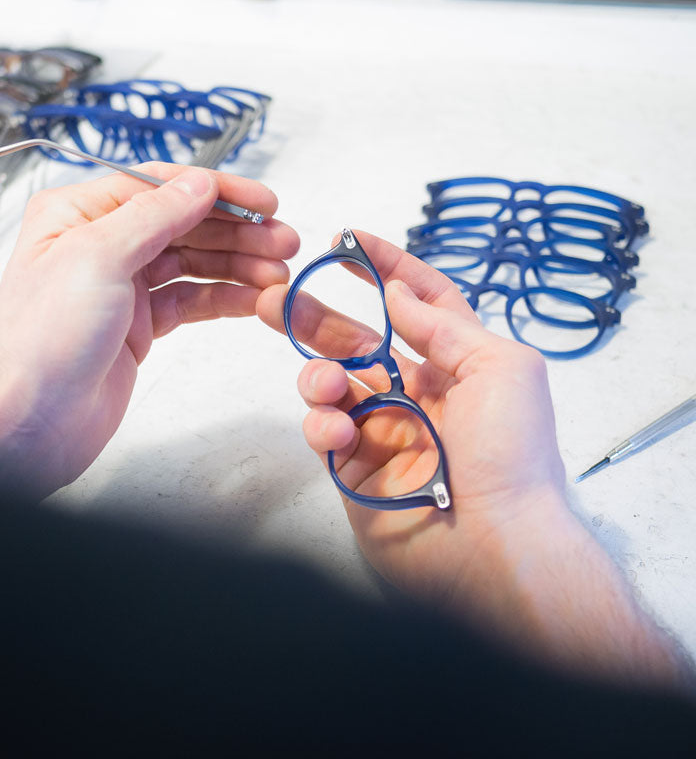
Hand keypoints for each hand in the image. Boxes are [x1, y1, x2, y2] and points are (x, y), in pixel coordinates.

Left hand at [0, 164, 297, 495]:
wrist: (36, 424)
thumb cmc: (43, 343)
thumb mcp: (97, 260)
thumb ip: (153, 217)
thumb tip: (199, 184)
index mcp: (77, 215)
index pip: (159, 186)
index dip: (217, 191)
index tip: (263, 202)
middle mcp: (101, 244)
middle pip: (184, 224)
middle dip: (237, 232)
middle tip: (284, 241)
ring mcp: (123, 286)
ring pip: (194, 262)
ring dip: (239, 265)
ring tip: (279, 274)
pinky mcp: (140, 324)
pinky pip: (193, 299)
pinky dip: (227, 297)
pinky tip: (257, 298)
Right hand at [257, 230, 565, 596]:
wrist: (494, 544)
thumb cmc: (511, 452)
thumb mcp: (500, 367)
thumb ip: (443, 325)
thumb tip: (396, 292)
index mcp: (455, 365)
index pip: (415, 304)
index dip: (385, 268)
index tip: (348, 240)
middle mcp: (415, 393)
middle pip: (355, 341)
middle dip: (315, 317)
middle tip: (274, 298)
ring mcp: (383, 430)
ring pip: (331, 384)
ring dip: (318, 375)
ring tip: (327, 385)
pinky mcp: (356, 467)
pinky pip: (324, 431)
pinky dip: (322, 424)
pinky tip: (337, 430)